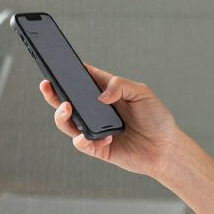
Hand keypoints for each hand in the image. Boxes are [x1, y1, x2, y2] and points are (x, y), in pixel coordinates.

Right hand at [39, 63, 183, 180]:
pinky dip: (85, 139)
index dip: (68, 71)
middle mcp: (96, 110)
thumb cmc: (157, 118)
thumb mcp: (142, 93)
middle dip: (52, 93)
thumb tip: (100, 95)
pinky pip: (81, 143)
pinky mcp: (97, 148)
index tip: (56, 64)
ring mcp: (94, 129)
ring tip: (67, 108)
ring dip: (61, 115)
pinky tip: (101, 138)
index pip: (82, 79)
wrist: (167, 150)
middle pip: (66, 100)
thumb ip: (121, 86)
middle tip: (47, 85)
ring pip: (67, 122)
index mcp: (105, 92)